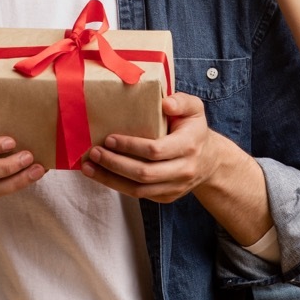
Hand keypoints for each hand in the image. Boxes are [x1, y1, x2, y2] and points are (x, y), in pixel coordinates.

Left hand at [80, 93, 218, 202]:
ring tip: (89, 168)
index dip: (130, 146)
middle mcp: (184, 170)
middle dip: (115, 164)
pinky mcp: (166, 197)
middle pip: (144, 173)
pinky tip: (102, 175)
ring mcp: (175, 187)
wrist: (210, 160)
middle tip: (95, 152)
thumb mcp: (195, 109)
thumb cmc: (194, 129)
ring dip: (110, 179)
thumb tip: (165, 103)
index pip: (155, 150)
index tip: (109, 138)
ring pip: (139, 190)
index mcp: (189, 146)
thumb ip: (182, 101)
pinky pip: (139, 195)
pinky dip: (118, 186)